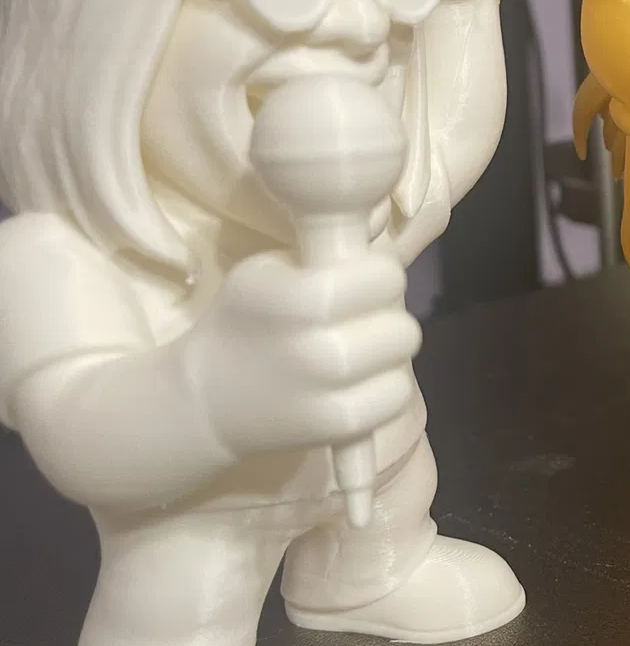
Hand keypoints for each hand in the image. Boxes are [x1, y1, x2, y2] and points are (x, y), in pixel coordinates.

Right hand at [179, 251, 421, 457]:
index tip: (361, 281)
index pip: (385, 276)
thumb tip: (381, 217)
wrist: (208, 398)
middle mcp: (314, 348)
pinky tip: (359, 382)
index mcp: (295, 298)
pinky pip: (396, 398)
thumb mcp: (272, 268)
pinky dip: (386, 389)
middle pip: (403, 326)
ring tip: (358, 351)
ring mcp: (328, 394)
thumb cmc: (248, 319)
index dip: (379, 276)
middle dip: (386, 318)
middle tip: (360, 321)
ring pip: (404, 362)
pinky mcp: (339, 428)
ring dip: (388, 354)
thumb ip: (327, 247)